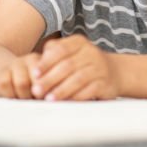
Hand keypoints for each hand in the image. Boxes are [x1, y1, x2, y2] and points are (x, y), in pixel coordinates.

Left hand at [0, 35, 117, 100]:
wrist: (113, 72)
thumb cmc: (82, 64)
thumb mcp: (69, 53)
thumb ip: (52, 54)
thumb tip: (35, 64)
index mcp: (79, 42)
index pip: (61, 49)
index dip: (46, 62)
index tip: (34, 74)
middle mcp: (91, 52)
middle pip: (68, 65)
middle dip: (50, 79)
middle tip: (36, 91)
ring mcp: (100, 67)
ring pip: (78, 79)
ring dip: (62, 90)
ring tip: (49, 99)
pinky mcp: (106, 83)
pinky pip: (90, 90)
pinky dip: (76, 97)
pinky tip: (66, 103)